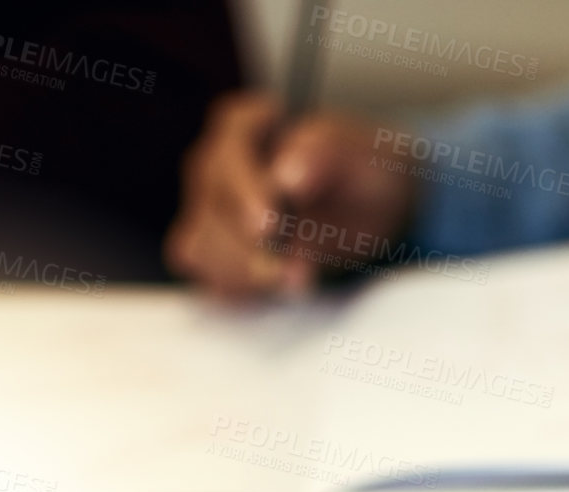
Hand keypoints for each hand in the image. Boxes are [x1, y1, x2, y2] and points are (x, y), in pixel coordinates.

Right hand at [165, 92, 414, 298]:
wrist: (368, 206)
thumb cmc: (358, 170)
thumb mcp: (358, 156)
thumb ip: (323, 157)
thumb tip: (287, 177)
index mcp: (244, 126)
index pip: (228, 153)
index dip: (243, 191)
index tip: (267, 226)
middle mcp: (215, 165)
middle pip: (209, 206)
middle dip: (245, 245)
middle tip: (286, 272)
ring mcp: (209, 209)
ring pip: (200, 245)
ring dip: (242, 272)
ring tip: (292, 280)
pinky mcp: (215, 249)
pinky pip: (207, 274)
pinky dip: (239, 288)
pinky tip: (275, 286)